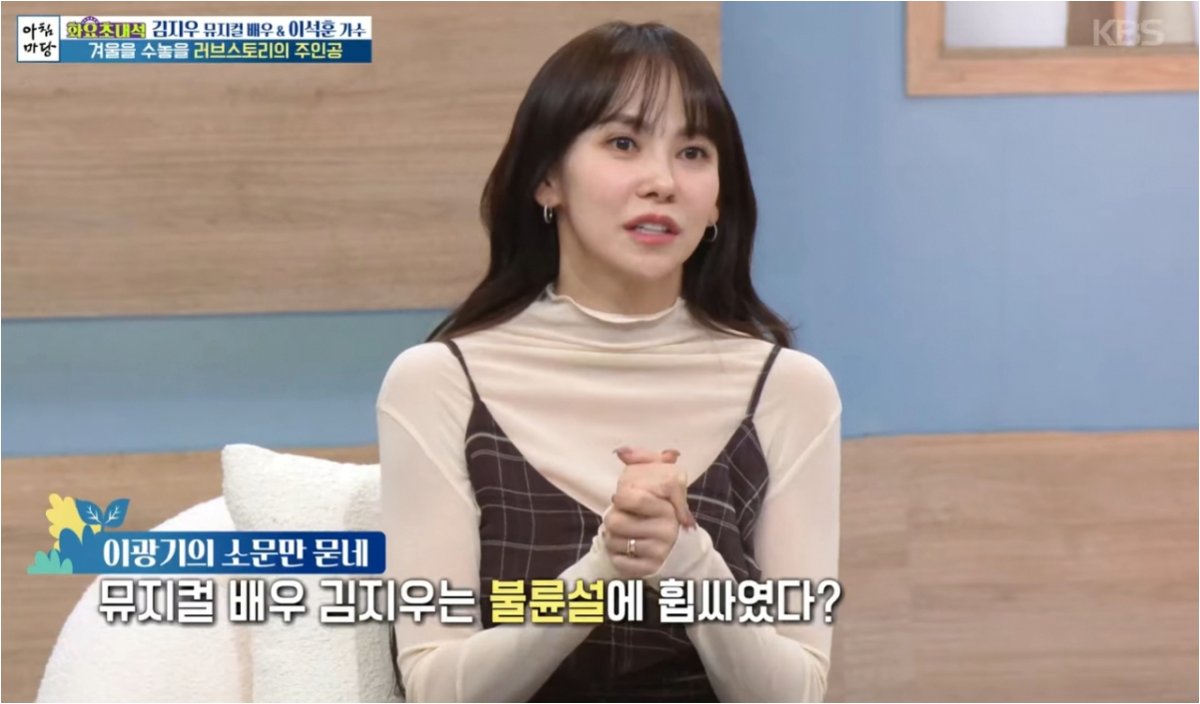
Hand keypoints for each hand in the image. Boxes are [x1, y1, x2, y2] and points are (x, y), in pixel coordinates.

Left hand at [602, 447, 695, 577]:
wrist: (679, 546)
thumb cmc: (661, 508)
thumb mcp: (659, 478)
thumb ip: (643, 458)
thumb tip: (622, 451)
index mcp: (667, 507)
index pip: (628, 497)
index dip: (620, 498)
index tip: (624, 499)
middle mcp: (666, 530)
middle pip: (615, 521)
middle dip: (612, 519)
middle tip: (621, 517)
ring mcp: (659, 551)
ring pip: (613, 542)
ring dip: (612, 538)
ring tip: (624, 534)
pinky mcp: (650, 569)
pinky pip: (618, 562)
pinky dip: (617, 556)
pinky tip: (627, 551)